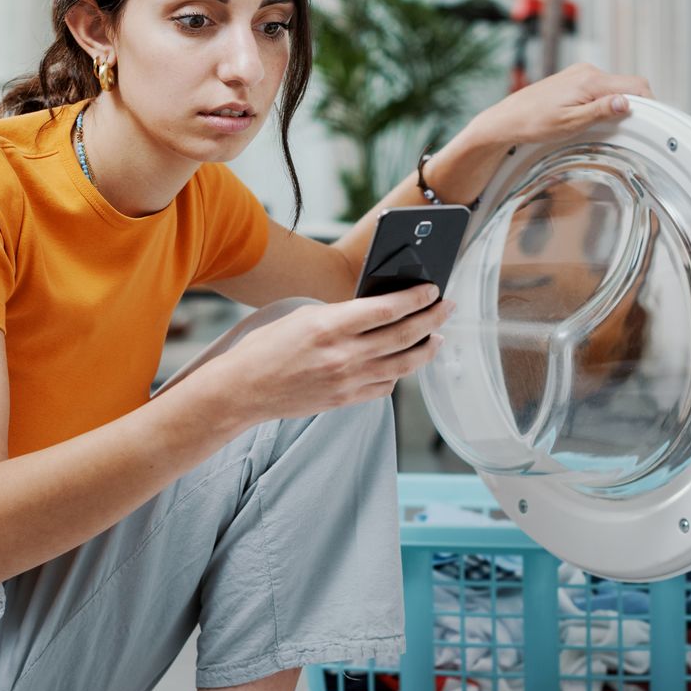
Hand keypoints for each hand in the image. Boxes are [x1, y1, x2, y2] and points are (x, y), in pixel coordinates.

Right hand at [205, 283, 453, 425]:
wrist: (244, 389)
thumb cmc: (268, 348)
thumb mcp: (304, 316)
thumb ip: (342, 314)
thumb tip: (378, 309)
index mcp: (331, 325)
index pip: (388, 309)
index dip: (417, 298)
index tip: (433, 290)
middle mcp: (344, 354)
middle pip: (404, 335)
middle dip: (433, 319)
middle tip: (447, 308)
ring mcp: (347, 381)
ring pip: (403, 365)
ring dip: (426, 349)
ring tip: (437, 337)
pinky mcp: (346, 400)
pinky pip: (386, 387)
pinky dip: (399, 374)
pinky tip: (405, 363)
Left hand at [472, 62, 653, 150]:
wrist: (507, 119)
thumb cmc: (533, 123)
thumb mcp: (571, 123)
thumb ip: (601, 111)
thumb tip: (627, 102)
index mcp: (590, 81)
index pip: (635, 85)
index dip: (650, 103)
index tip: (655, 121)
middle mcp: (587, 71)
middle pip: (628, 84)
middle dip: (637, 104)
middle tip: (637, 128)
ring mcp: (581, 73)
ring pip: (615, 86)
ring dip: (620, 104)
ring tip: (615, 126)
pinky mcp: (574, 79)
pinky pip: (601, 88)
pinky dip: (607, 101)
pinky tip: (599, 117)